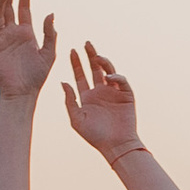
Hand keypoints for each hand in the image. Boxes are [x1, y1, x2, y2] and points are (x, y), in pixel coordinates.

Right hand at [0, 0, 57, 101]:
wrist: (23, 93)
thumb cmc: (37, 76)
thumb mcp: (49, 53)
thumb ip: (50, 34)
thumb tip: (51, 13)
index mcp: (26, 32)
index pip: (24, 7)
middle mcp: (12, 32)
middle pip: (9, 5)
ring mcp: (1, 38)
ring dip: (2, 0)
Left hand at [63, 40, 141, 160]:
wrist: (115, 145)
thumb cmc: (95, 136)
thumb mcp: (76, 119)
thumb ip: (69, 100)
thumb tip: (63, 82)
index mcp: (87, 97)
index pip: (80, 76)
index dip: (76, 63)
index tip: (72, 51)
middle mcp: (100, 92)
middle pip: (94, 69)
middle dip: (90, 56)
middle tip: (86, 43)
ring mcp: (114, 93)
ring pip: (108, 72)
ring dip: (103, 62)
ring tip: (97, 56)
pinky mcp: (126, 96)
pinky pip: (121, 82)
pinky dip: (116, 77)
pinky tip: (109, 77)